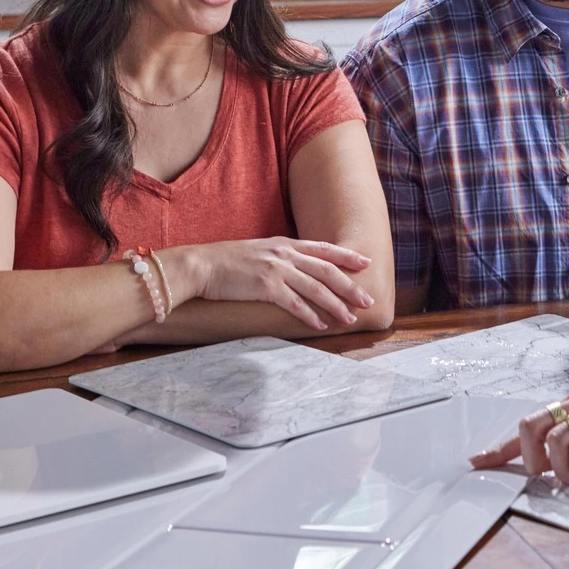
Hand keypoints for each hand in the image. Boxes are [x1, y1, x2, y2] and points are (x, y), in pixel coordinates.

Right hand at [179, 237, 375, 331]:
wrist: (201, 265)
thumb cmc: (226, 261)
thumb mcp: (259, 251)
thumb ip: (280, 257)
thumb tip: (297, 269)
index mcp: (284, 244)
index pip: (323, 249)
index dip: (346, 256)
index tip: (366, 262)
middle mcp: (284, 254)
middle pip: (326, 271)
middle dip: (350, 286)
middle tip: (367, 301)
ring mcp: (276, 270)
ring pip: (316, 289)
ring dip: (335, 305)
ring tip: (349, 318)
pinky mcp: (266, 287)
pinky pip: (294, 304)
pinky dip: (310, 315)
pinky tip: (320, 324)